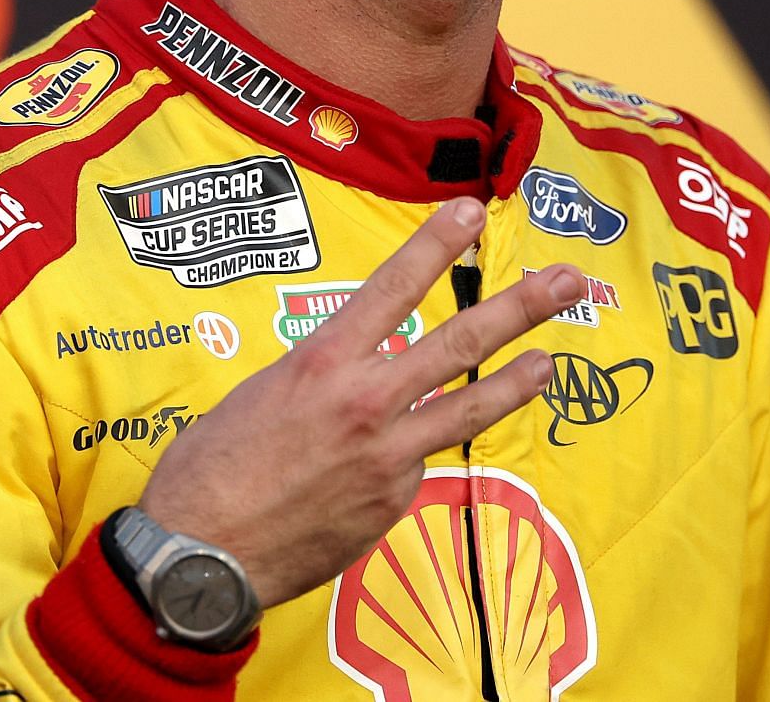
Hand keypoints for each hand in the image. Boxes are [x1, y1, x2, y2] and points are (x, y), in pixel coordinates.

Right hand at [135, 196, 584, 608]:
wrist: (202, 559)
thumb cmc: (210, 471)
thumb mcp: (259, 395)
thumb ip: (317, 378)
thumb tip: (345, 382)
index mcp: (322, 362)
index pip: (394, 285)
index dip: (438, 243)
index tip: (473, 210)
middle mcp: (366, 401)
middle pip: (461, 341)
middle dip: (522, 306)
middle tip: (567, 282)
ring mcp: (388, 455)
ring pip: (469, 408)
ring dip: (517, 380)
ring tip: (549, 360)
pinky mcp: (393, 502)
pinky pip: (414, 465)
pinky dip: (406, 457)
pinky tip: (372, 469)